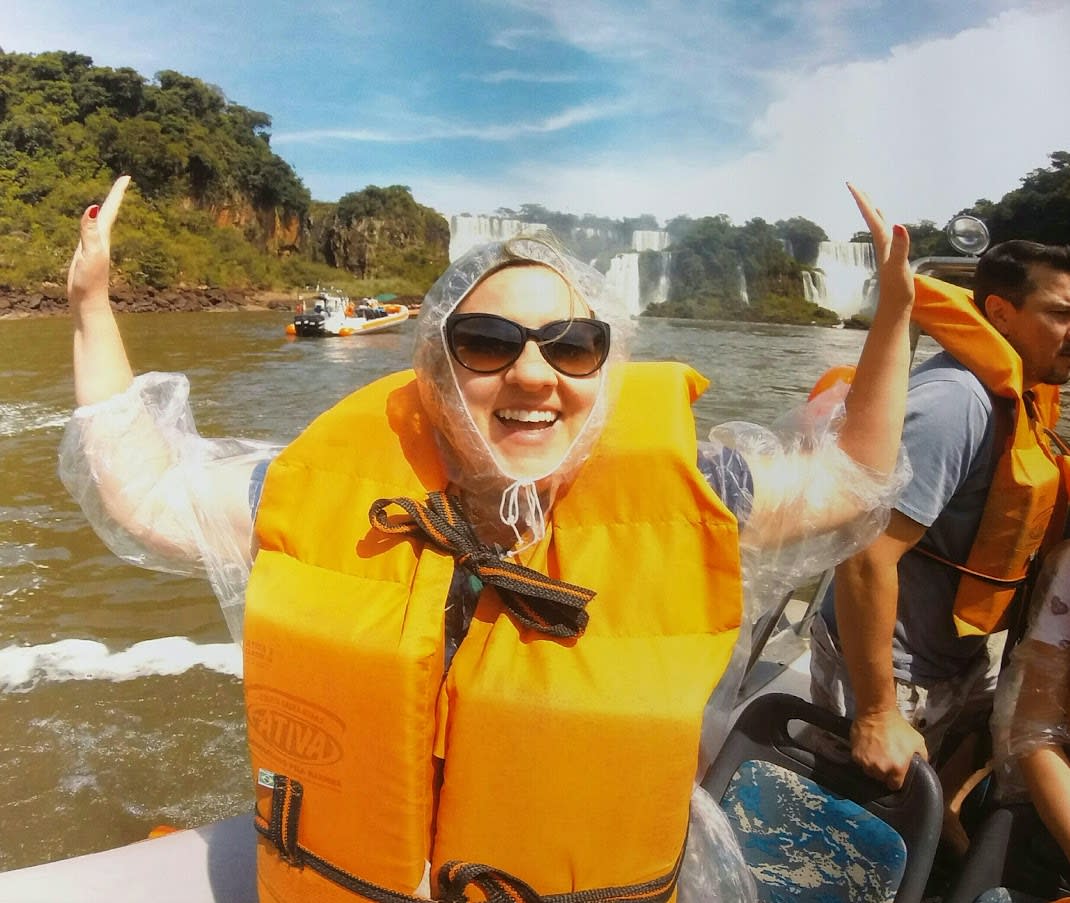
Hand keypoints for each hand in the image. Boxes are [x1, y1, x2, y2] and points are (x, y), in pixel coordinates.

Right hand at [67, 176, 129, 314]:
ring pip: (101, 223)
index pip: (110, 208)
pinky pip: (91, 234)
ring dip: (106, 210)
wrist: (88, 302)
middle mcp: (101, 240)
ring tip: (110, 200)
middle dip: (114, 196)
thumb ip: (90, 231)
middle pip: (108, 212)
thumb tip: (94, 207)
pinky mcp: (87, 255)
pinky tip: (93, 227)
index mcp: (103, 236)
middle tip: (122, 182)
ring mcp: (94, 247)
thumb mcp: (90, 252)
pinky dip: (93, 225)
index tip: (127, 177)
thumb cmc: (90, 280)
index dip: (117, 192)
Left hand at [847, 182, 912, 316]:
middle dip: (863, 201)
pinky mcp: (892, 256)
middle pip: (871, 218)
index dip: (862, 200)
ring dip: (872, 211)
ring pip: (877, 225)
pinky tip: (886, 224)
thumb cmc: (898, 289)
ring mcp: (887, 250)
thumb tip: (897, 224)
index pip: (871, 216)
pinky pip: (886, 234)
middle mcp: (883, 244)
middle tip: (854, 186)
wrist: (895, 307)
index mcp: (883, 242)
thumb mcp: (900, 266)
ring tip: (868, 199)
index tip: (850, 184)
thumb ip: (900, 246)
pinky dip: (884, 224)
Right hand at [850, 707, 927, 789]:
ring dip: (873, 766)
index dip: (896, 780)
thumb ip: (922, 758)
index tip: (895, 774)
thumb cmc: (897, 726)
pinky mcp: (856, 756)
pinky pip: (860, 763)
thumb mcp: (918, 741)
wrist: (876, 712)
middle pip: (881, 779)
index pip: (895, 786)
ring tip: (876, 754)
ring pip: (869, 772)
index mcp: (897, 768)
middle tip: (886, 760)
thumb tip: (921, 768)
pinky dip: (864, 758)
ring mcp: (867, 763)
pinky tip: (868, 749)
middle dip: (884, 772)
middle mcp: (881, 769)